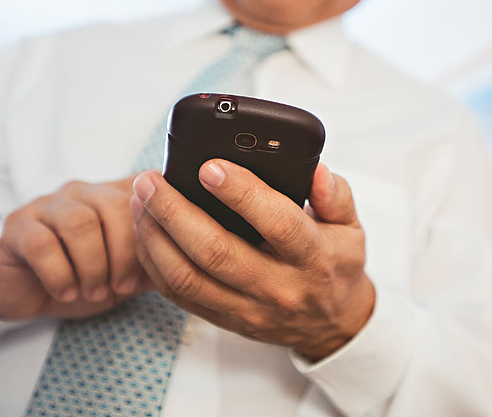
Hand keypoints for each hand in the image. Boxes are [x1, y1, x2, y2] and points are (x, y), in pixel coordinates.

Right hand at [0, 176, 154, 319]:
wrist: (26, 291)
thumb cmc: (84, 275)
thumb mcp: (130, 269)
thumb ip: (160, 255)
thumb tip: (201, 252)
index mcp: (114, 194)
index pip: (146, 193)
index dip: (157, 228)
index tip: (159, 263)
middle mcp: (83, 191)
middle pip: (114, 207)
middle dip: (124, 253)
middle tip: (123, 287)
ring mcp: (47, 205)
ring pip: (79, 222)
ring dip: (93, 265)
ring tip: (95, 292)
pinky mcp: (16, 227)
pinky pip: (41, 243)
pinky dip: (59, 274)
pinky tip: (67, 292)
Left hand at [131, 161, 374, 360]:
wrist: (332, 325)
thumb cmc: (336, 265)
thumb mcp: (351, 226)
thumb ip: (335, 195)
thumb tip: (316, 171)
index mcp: (313, 257)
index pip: (277, 223)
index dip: (241, 194)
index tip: (210, 167)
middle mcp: (278, 286)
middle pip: (216, 251)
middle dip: (175, 212)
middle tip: (151, 181)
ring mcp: (248, 308)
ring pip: (188, 277)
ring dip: (156, 237)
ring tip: (140, 201)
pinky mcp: (225, 320)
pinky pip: (179, 295)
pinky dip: (154, 262)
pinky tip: (145, 231)